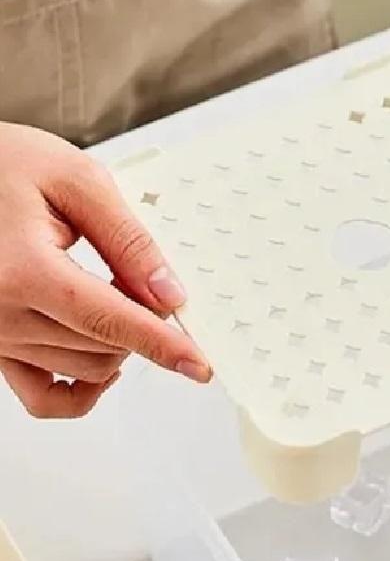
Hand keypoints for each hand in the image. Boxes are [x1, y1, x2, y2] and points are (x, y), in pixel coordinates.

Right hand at [0, 122, 210, 418]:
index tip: (198, 365)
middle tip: (146, 283)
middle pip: (103, 347)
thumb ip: (128, 240)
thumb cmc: (2, 164)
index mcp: (22, 269)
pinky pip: (42, 397)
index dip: (162, 344)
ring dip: (117, 345)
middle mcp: (0, 312)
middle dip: (143, 324)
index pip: (110, 321)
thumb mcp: (75, 180)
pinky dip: (82, 390)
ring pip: (85, 369)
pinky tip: (104, 358)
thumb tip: (168, 293)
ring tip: (111, 293)